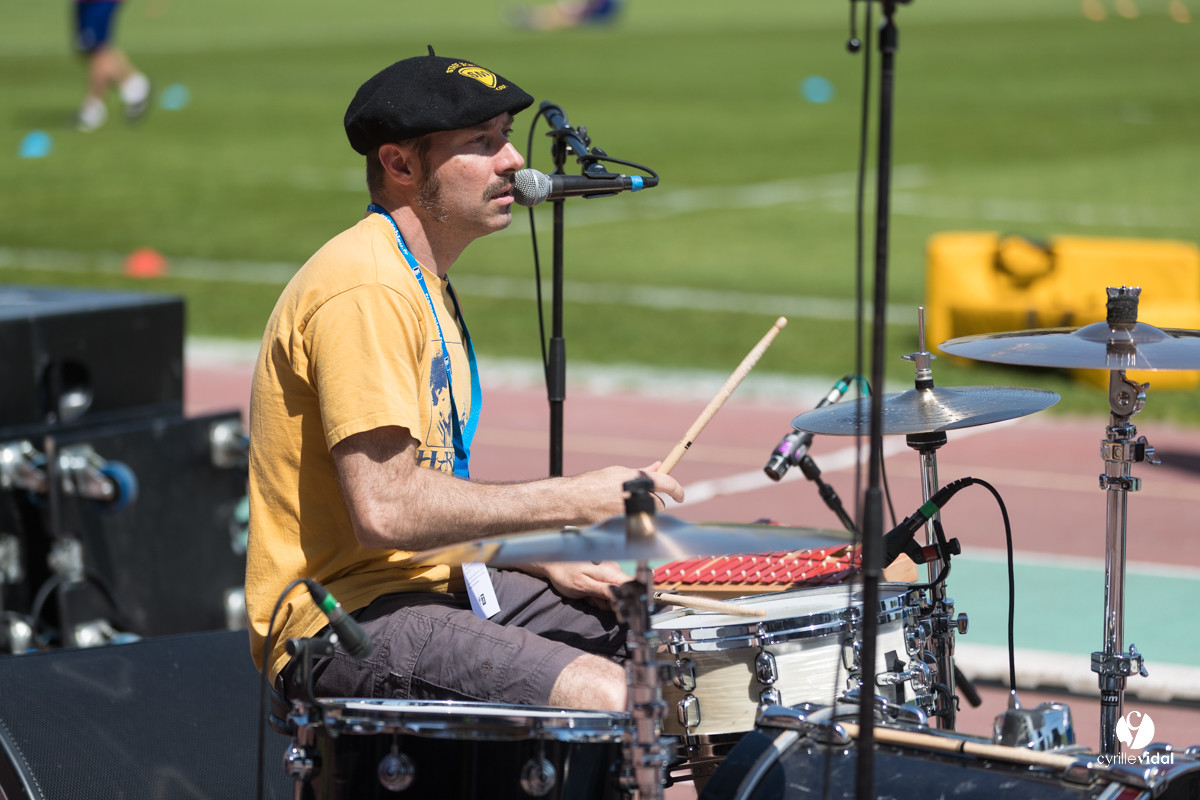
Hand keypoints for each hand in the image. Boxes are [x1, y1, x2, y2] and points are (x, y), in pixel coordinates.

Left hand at [524, 561, 631, 610]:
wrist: (552, 564)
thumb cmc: (564, 574)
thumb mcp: (583, 586)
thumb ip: (603, 591)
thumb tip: (621, 597)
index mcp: (610, 571)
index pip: (630, 585)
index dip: (626, 599)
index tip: (614, 606)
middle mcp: (612, 569)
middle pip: (621, 592)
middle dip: (607, 601)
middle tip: (591, 599)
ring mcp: (608, 571)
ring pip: (613, 593)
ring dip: (600, 598)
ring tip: (586, 595)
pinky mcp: (603, 574)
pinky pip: (606, 589)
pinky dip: (596, 594)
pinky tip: (586, 592)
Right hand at [567, 462, 684, 524]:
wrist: (573, 500)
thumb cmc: (594, 483)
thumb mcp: (618, 472)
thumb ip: (642, 472)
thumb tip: (660, 466)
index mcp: (636, 479)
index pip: (667, 483)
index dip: (677, 490)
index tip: (680, 495)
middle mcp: (636, 496)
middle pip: (659, 505)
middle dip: (653, 503)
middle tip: (639, 500)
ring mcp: (631, 514)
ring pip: (649, 517)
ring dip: (644, 514)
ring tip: (624, 508)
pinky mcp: (624, 527)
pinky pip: (636, 526)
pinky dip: (631, 524)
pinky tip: (616, 517)